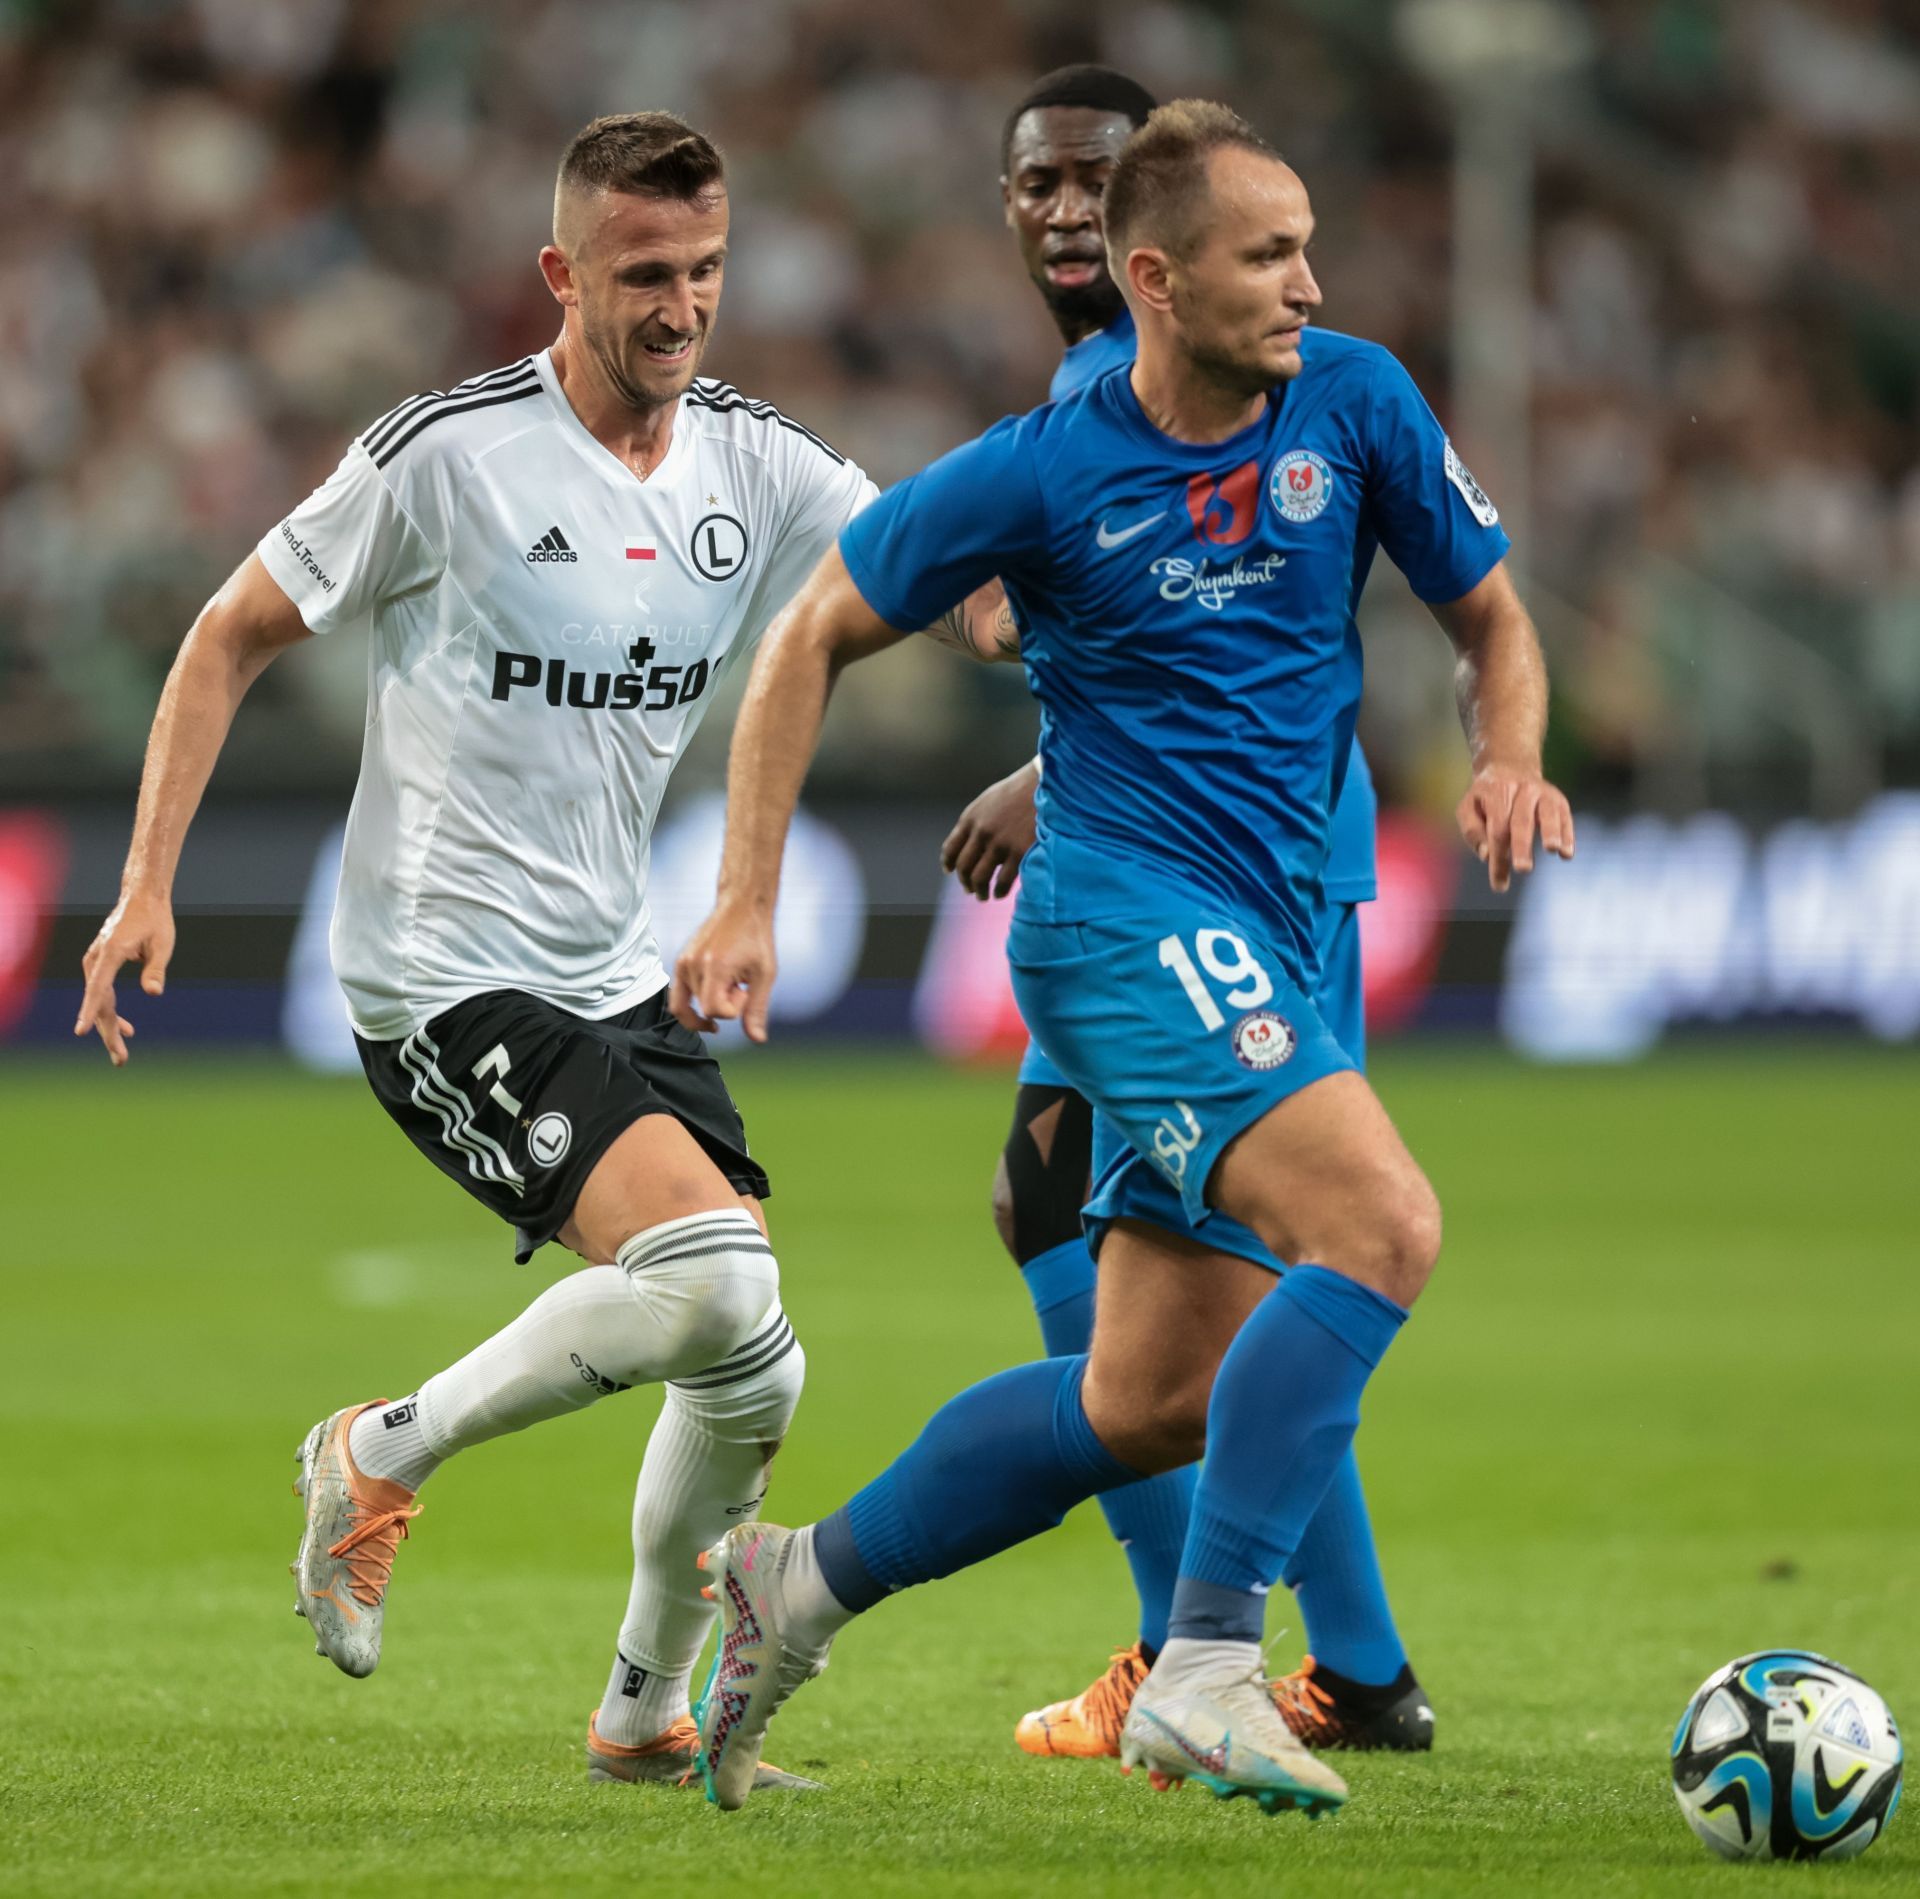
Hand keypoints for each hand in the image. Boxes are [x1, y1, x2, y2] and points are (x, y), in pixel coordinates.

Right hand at [76, 886, 175, 1064]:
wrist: (142, 898)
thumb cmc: (155, 919)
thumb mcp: (163, 944)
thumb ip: (156, 969)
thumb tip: (154, 992)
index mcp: (109, 954)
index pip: (97, 988)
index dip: (89, 1011)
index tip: (80, 1032)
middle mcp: (96, 959)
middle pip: (99, 1003)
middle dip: (108, 1033)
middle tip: (121, 1060)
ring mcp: (95, 962)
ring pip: (100, 1002)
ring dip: (110, 1027)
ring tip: (121, 1055)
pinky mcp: (100, 964)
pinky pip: (103, 994)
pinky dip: (113, 1012)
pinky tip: (127, 1029)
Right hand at [670, 903, 777, 1042]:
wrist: (742, 906)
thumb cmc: (756, 937)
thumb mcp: (765, 974)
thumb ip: (757, 1009)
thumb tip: (757, 1039)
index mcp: (714, 966)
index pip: (715, 1011)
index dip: (734, 1009)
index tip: (746, 990)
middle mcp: (692, 965)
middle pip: (704, 1009)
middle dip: (725, 1004)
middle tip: (740, 984)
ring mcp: (682, 963)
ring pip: (691, 1005)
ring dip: (711, 1000)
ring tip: (728, 981)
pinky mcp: (680, 962)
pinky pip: (678, 997)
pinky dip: (695, 1002)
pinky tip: (713, 996)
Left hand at [941, 760, 1037, 899]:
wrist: (1046, 784)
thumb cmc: (1021, 791)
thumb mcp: (990, 800)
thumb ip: (978, 821)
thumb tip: (973, 844)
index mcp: (971, 818)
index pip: (951, 848)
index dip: (949, 863)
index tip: (950, 871)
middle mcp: (981, 832)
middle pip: (964, 866)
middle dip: (965, 881)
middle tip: (970, 889)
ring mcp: (999, 844)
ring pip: (980, 878)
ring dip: (979, 891)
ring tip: (983, 896)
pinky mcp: (1019, 853)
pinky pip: (1003, 880)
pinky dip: (999, 891)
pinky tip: (1000, 893)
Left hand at [1456, 764, 1574, 892]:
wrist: (1510, 767)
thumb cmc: (1485, 797)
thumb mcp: (1468, 808)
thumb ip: (1472, 831)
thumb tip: (1487, 855)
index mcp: (1496, 791)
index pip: (1497, 828)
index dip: (1498, 856)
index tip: (1499, 883)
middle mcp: (1522, 789)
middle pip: (1521, 820)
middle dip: (1522, 846)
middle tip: (1523, 869)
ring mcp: (1543, 793)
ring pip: (1547, 813)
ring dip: (1551, 832)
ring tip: (1553, 849)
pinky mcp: (1558, 800)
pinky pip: (1565, 817)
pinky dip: (1567, 835)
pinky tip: (1567, 854)